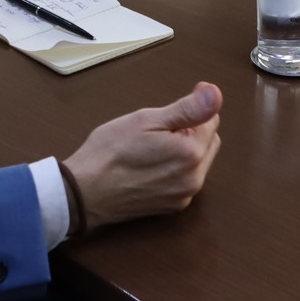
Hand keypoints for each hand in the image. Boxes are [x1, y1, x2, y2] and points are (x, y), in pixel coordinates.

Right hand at [61, 82, 222, 232]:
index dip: (191, 109)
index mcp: (191, 153)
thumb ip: (187, 109)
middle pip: (208, 142)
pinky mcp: (172, 207)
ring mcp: (183, 196)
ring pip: (197, 162)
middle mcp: (194, 179)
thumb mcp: (146, 120)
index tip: (168, 110)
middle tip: (156, 129)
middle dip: (190, 130)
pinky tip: (149, 165)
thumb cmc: (110, 151)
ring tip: (151, 147)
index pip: (211, 120)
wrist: (84, 192)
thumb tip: (216, 94)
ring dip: (184, 150)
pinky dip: (175, 168)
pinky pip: (185, 179)